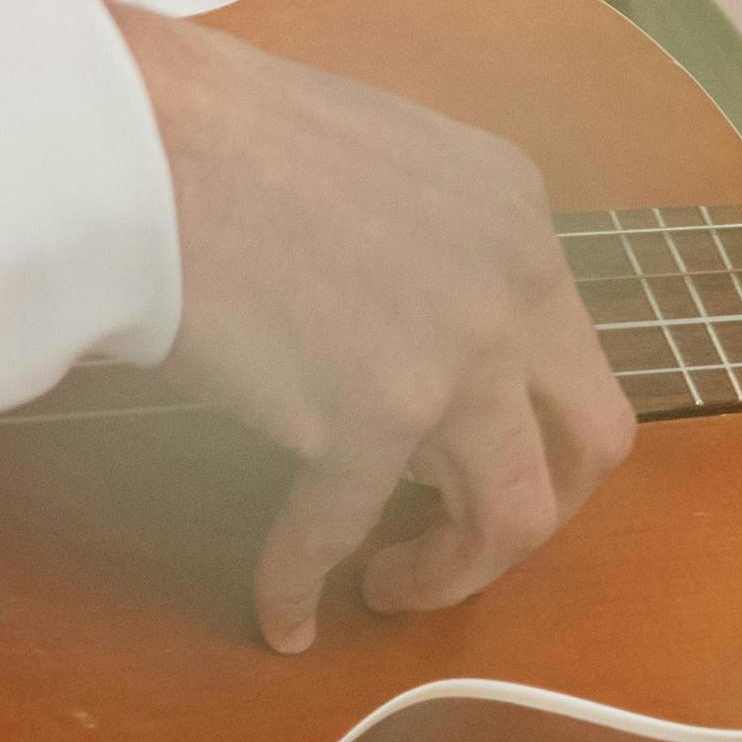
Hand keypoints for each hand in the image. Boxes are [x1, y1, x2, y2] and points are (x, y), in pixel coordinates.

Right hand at [111, 5, 637, 651]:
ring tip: (392, 582)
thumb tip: (398, 331)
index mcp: (518, 216)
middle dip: (542, 506)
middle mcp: (513, 288)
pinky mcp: (367, 420)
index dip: (526, 420)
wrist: (148, 136)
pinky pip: (340, 533)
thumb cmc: (225, 129)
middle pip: (593, 440)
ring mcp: (452, 359)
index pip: (567, 347)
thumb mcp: (383, 161)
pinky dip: (304, 583)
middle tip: (470, 536)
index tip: (463, 454)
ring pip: (514, 516)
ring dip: (457, 571)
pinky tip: (283, 612)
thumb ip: (429, 244)